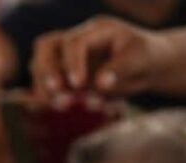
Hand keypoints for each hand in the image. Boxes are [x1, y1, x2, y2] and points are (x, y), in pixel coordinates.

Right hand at [30, 16, 169, 105]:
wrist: (146, 66)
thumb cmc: (145, 58)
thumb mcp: (140, 60)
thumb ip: (119, 69)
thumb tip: (100, 83)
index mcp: (97, 30)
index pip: (74, 41)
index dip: (72, 62)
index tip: (78, 85)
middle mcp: (76, 38)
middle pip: (46, 45)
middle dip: (46, 70)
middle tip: (56, 91)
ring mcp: (66, 55)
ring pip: (38, 63)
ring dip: (43, 86)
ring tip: (59, 105)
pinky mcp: (61, 72)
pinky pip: (43, 82)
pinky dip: (47, 95)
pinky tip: (56, 108)